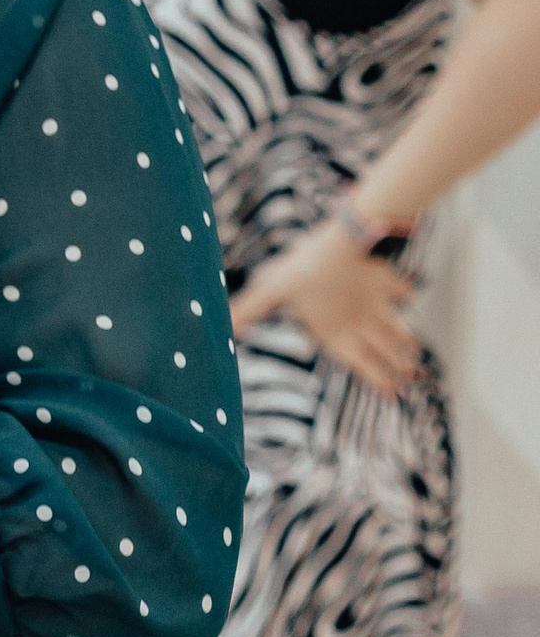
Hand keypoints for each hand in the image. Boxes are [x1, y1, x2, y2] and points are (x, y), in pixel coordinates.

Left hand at [231, 224, 419, 395]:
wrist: (342, 241)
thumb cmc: (302, 270)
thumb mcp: (268, 293)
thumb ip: (246, 313)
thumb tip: (222, 333)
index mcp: (336, 333)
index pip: (362, 365)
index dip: (379, 381)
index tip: (393, 395)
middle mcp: (361, 323)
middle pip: (386, 352)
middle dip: (400, 368)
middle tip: (411, 380)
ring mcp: (377, 303)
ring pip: (398, 328)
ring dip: (407, 343)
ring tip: (415, 355)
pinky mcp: (386, 279)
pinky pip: (401, 289)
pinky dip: (407, 294)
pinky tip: (412, 295)